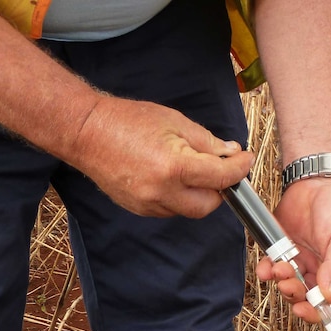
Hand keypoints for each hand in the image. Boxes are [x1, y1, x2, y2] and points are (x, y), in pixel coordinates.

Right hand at [68, 95, 253, 217]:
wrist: (85, 132)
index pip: (221, 177)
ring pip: (189, 210)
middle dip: (219, 189)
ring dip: (198, 194)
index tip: (245, 160)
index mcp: (175, 167)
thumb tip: (230, 154)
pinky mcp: (139, 209)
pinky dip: (179, 198)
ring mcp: (148, 204)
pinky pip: (170, 210)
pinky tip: (171, 178)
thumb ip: (207, 142)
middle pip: (208, 205)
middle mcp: (162, 192)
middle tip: (218, 169)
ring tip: (190, 169)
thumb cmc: (128, 120)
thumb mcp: (175, 122)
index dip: (239, 169)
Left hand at [255, 177, 330, 322]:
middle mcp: (321, 270)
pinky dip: (266, 270)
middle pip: (306, 297)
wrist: (320, 177)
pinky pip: (271, 266)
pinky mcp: (282, 247)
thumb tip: (328, 296)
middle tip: (289, 284)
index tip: (305, 310)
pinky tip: (266, 267)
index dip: (318, 312)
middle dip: (296, 295)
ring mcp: (301, 260)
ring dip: (281, 282)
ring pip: (288, 284)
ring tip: (280, 269)